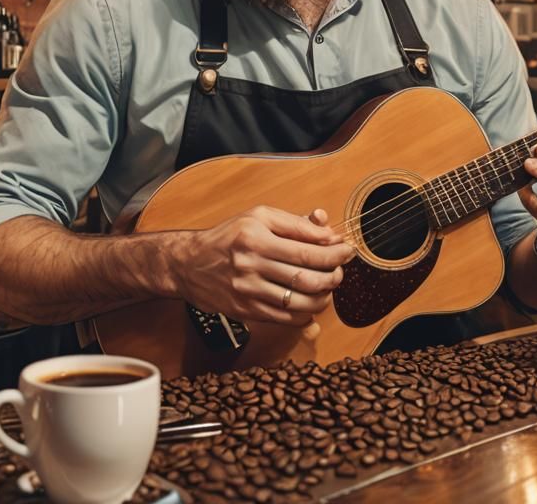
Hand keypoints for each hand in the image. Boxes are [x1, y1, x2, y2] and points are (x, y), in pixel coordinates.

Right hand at [170, 206, 353, 325]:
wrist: (189, 264)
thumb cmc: (228, 237)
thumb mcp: (259, 217)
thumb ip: (295, 224)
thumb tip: (329, 234)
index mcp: (256, 236)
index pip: (307, 250)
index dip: (334, 253)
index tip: (347, 250)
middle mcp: (250, 264)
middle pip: (307, 278)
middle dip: (333, 276)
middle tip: (339, 270)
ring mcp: (248, 290)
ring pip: (299, 302)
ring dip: (323, 297)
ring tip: (327, 287)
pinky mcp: (246, 310)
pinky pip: (285, 319)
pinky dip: (305, 315)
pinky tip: (310, 304)